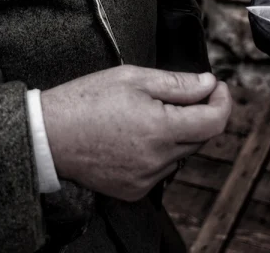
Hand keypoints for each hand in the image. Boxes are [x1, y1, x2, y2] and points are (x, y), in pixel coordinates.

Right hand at [40, 66, 230, 200]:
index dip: (221, 101)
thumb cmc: (86, 101)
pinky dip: (160, 152)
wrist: (48, 135)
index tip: (215, 87)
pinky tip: (136, 136)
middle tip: (181, 94)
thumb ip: (178, 83)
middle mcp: (157, 160)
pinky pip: (161, 169)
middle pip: (200, 138)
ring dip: (178, 133)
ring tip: (149, 114)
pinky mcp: (134, 190)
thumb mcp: (134, 78)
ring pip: (181, 154)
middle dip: (199, 114)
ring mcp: (146, 179)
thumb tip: (208, 84)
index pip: (214, 122)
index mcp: (161, 129)